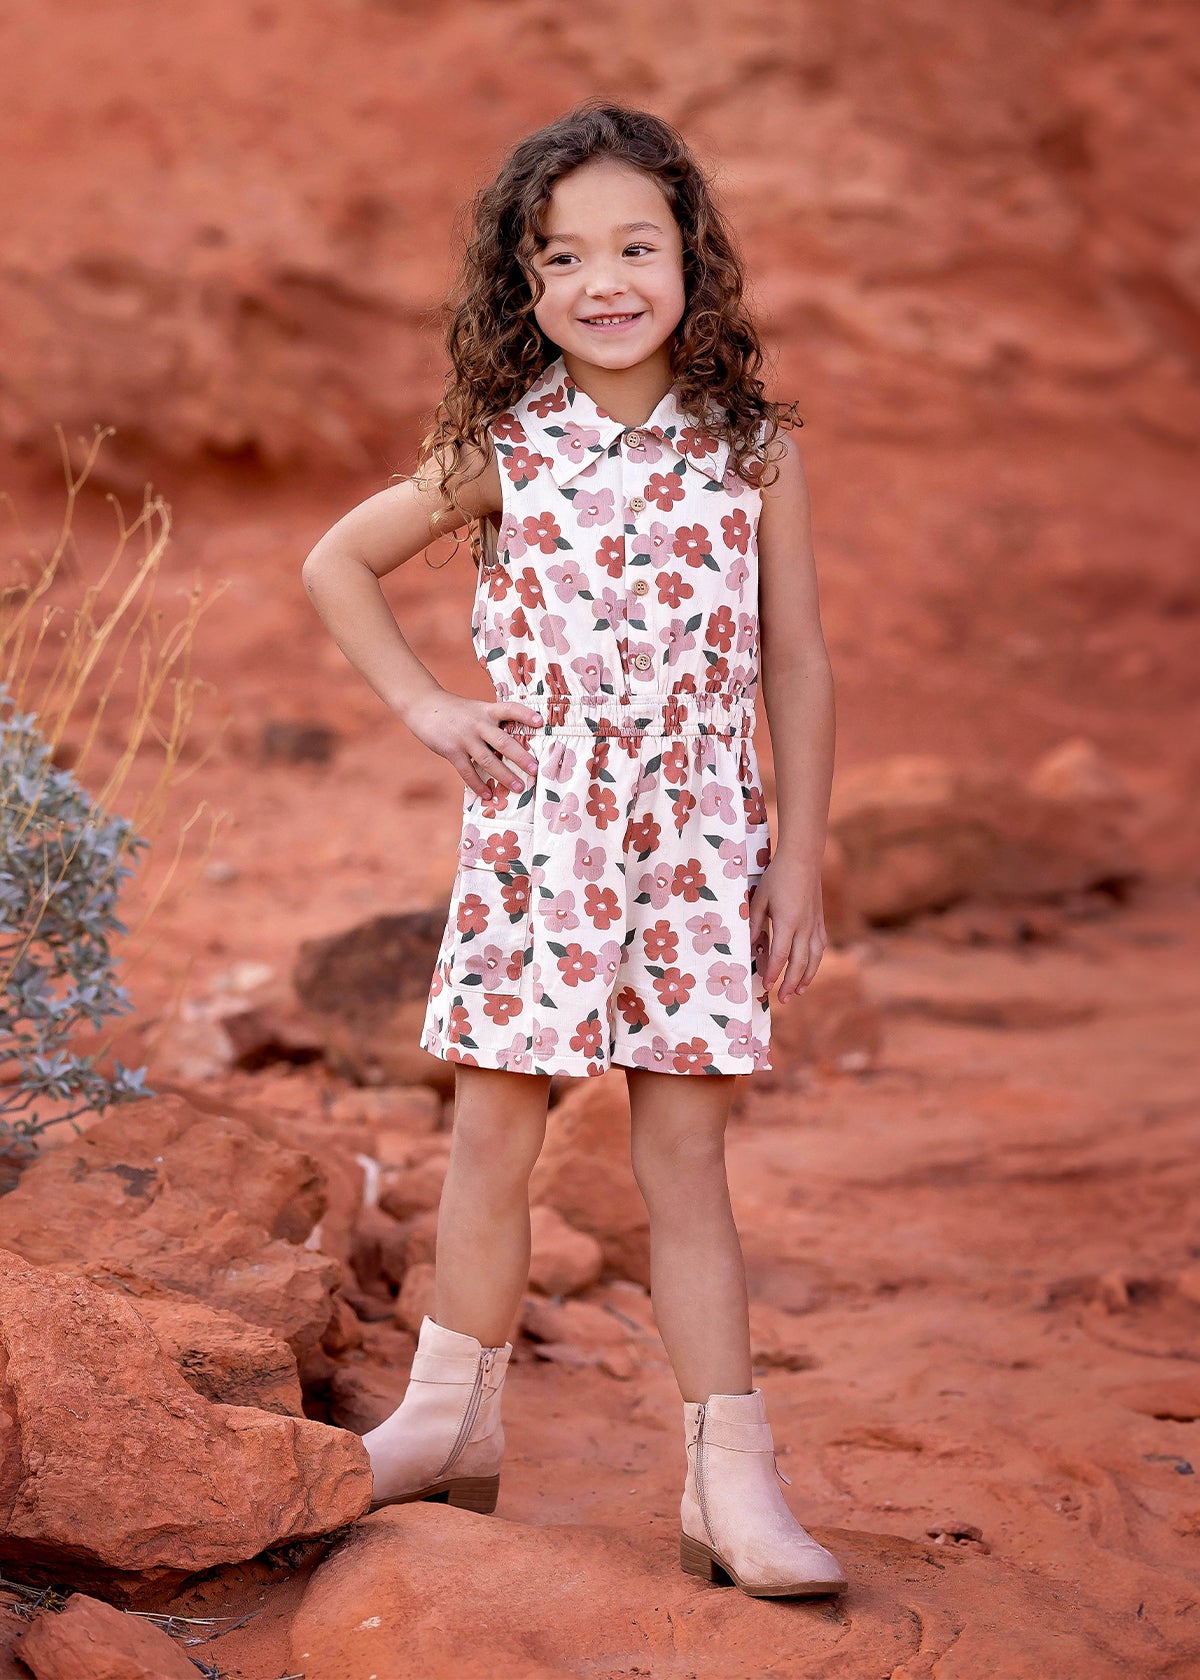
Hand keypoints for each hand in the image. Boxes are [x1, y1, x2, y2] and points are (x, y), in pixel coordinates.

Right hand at [402, 690, 541, 798]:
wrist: (423, 705)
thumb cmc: (454, 711)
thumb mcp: (475, 709)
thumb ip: (490, 723)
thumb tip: (510, 744)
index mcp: (486, 711)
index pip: (510, 709)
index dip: (525, 715)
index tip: (540, 722)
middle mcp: (478, 724)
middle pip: (503, 741)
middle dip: (521, 757)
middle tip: (535, 769)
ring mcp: (465, 738)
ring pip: (488, 760)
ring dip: (504, 775)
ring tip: (518, 788)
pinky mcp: (452, 750)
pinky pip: (468, 771)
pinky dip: (478, 785)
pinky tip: (488, 794)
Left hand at [748, 854, 827, 1002]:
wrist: (802, 858)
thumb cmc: (776, 876)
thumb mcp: (759, 898)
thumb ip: (754, 923)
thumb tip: (749, 946)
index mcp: (788, 922)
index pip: (780, 956)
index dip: (773, 973)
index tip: (766, 985)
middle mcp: (804, 927)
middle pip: (799, 963)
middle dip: (790, 983)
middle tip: (783, 999)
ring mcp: (815, 924)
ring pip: (814, 958)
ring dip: (807, 977)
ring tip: (799, 991)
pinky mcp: (820, 919)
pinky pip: (820, 946)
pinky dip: (815, 961)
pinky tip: (810, 968)